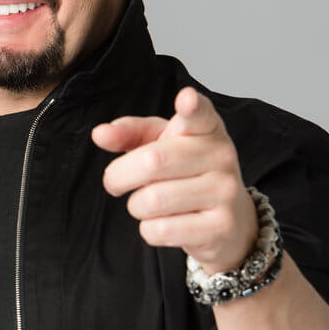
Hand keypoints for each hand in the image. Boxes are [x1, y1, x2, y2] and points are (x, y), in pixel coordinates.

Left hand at [90, 86, 256, 272]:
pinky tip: (165, 223)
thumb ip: (129, 133)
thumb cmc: (185, 173)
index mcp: (206, 129)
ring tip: (148, 203)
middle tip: (115, 182)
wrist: (229, 220)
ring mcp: (225, 192)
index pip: (200, 114)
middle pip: (151, 162)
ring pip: (152, 200)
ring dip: (136, 206)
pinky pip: (161, 230)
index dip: (191, 106)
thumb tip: (100, 133)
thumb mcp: (159, 145)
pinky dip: (149, 230)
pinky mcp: (221, 227)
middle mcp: (221, 156)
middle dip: (119, 176)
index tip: (186, 99)